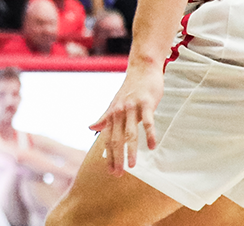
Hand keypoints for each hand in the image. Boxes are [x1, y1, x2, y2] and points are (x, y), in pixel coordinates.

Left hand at [88, 61, 163, 175]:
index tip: (110, 172)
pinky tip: (153, 147)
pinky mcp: (146, 103)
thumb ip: (104, 118)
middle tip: (118, 175)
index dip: (108, 156)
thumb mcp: (114, 103)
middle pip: (117, 140)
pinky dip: (150, 135)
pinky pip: (148, 122)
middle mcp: (119, 112)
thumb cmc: (130, 88)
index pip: (108, 140)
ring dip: (131, 151)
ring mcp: (132, 108)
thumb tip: (90, 128)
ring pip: (130, 133)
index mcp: (111, 114)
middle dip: (117, 158)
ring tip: (133, 166)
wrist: (142, 68)